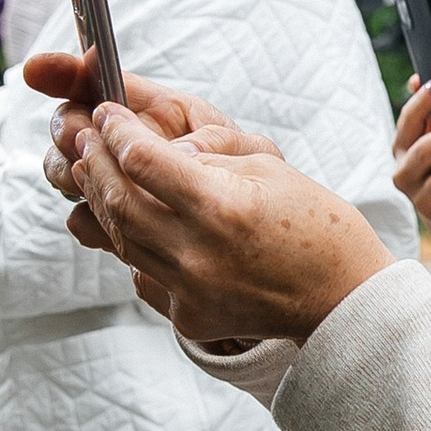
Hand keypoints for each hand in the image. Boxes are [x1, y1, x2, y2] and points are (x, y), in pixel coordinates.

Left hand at [44, 80, 397, 346]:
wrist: (342, 298)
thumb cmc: (316, 225)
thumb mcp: (268, 168)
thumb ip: (209, 155)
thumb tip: (159, 150)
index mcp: (221, 207)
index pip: (141, 161)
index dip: (117, 132)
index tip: (108, 114)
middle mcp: (197, 252)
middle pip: (119, 200)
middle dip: (97, 162)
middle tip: (88, 138)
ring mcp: (190, 290)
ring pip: (120, 239)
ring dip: (100, 201)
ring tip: (93, 172)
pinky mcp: (189, 315)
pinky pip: (142, 272)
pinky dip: (128, 242)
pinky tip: (125, 219)